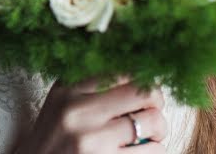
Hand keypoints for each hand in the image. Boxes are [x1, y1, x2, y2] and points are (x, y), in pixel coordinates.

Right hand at [15, 77, 167, 152]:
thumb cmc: (55, 137)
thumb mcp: (62, 101)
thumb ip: (90, 84)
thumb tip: (136, 71)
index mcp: (68, 89)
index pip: (122, 70)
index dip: (142, 79)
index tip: (142, 90)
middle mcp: (79, 111)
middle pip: (143, 92)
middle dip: (156, 103)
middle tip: (151, 112)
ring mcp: (92, 139)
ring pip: (153, 123)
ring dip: (159, 130)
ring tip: (149, 135)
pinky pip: (152, 151)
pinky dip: (155, 150)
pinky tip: (141, 151)